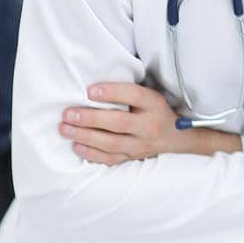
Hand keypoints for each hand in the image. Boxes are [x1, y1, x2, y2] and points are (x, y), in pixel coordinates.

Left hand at [60, 83, 236, 163]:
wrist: (178, 138)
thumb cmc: (157, 111)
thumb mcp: (150, 95)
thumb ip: (129, 91)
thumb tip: (95, 83)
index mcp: (154, 104)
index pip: (133, 96)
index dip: (112, 92)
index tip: (90, 90)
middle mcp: (149, 126)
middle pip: (118, 122)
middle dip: (90, 118)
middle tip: (68, 113)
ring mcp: (141, 145)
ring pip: (110, 143)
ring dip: (85, 136)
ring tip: (65, 128)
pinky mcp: (133, 158)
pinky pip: (110, 159)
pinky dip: (91, 154)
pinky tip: (76, 145)